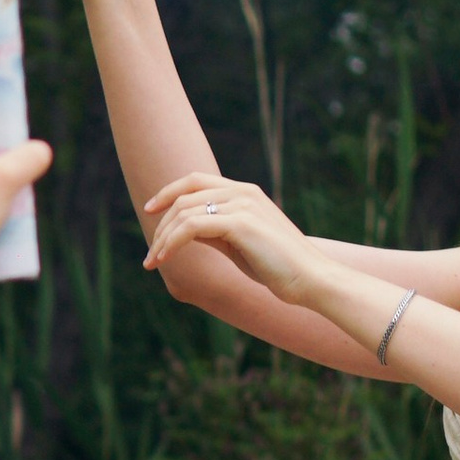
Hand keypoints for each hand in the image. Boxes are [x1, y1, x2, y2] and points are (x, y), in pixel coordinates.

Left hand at [140, 168, 313, 302]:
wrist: (311, 278)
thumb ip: (214, 231)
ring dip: (162, 237)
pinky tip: (165, 258)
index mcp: (245, 192)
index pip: (196, 180)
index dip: (168, 191)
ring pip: (185, 211)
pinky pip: (192, 226)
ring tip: (154, 262)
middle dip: (161, 223)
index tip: (149, 209)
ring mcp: (242, 205)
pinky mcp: (241, 223)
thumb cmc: (277, 266)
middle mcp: (243, 192)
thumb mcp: (240, 244)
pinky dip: (172, 242)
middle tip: (150, 255)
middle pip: (185, 195)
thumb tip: (185, 231)